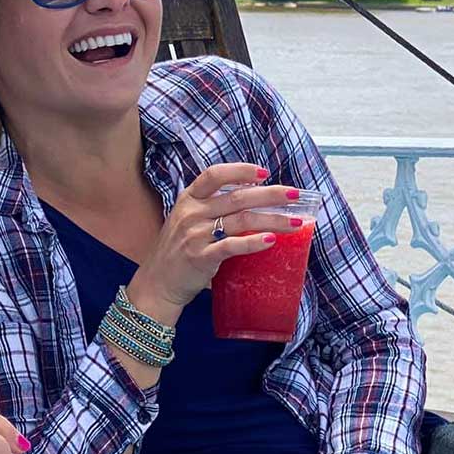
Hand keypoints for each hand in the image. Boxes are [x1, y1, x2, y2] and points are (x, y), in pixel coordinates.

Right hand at [127, 163, 304, 314]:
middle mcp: (192, 213)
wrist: (158, 282)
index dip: (240, 170)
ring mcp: (196, 235)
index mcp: (188, 199)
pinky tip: (271, 240)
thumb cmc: (177, 250)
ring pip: (242, 220)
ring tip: (295, 223)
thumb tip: (251, 198)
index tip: (264, 172)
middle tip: (295, 195)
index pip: (214, 175)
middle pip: (237, 197)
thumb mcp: (186, 220)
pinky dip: (253, 242)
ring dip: (272, 220)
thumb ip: (211, 207)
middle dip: (271, 195)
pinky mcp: (201, 258)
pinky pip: (232, 246)